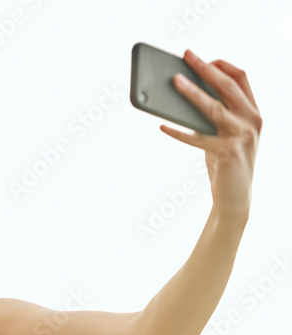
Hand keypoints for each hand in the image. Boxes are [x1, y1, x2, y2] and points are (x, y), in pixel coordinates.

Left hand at [163, 51, 261, 222]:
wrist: (236, 197)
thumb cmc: (226, 162)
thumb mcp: (225, 134)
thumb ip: (214, 115)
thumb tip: (182, 94)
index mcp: (254, 112)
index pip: (241, 78)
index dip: (220, 65)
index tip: (200, 58)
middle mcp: (252, 120)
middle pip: (227, 86)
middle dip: (205, 68)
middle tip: (186, 56)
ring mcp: (242, 136)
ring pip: (213, 108)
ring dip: (191, 92)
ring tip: (174, 82)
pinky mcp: (227, 152)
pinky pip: (197, 137)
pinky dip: (178, 132)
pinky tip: (162, 126)